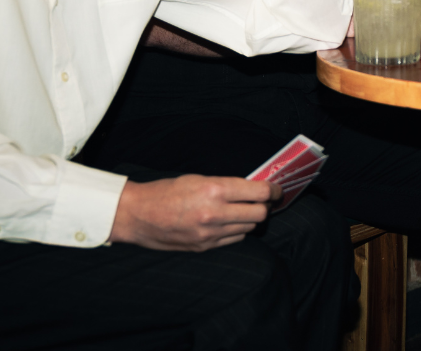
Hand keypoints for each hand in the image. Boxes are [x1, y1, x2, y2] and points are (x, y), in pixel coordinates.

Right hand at [109, 175, 279, 251]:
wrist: (138, 215)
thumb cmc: (168, 191)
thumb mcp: (200, 178)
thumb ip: (228, 184)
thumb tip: (253, 188)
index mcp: (215, 190)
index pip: (259, 192)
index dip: (273, 190)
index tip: (277, 189)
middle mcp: (215, 213)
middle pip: (259, 213)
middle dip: (266, 206)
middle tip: (264, 200)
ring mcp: (209, 234)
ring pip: (248, 228)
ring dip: (250, 219)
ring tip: (244, 210)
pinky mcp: (203, 247)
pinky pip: (233, 240)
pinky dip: (237, 231)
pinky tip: (230, 222)